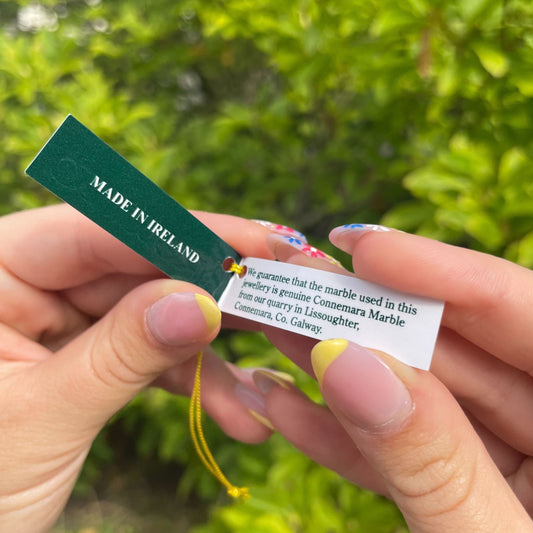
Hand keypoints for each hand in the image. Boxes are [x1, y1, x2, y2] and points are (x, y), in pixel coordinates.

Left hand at [0, 205, 274, 531]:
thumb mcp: (41, 419)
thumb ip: (121, 354)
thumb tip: (201, 304)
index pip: (96, 233)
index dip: (182, 234)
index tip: (254, 241)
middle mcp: (26, 285)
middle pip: (136, 270)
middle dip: (211, 292)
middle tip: (280, 296)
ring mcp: (59, 323)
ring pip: (152, 316)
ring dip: (211, 350)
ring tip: (272, 364)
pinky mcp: (85, 358)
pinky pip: (146, 357)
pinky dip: (192, 383)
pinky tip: (238, 413)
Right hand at [255, 226, 532, 530]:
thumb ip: (429, 459)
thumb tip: (346, 360)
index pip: (525, 313)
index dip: (442, 272)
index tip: (361, 246)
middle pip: (459, 352)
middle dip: (369, 321)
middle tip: (297, 285)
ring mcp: (511, 465)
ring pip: (421, 399)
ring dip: (342, 372)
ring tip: (275, 332)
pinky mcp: (465, 499)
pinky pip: (407, 456)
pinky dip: (347, 439)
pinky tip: (285, 408)